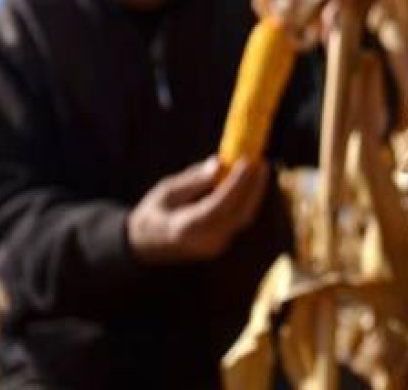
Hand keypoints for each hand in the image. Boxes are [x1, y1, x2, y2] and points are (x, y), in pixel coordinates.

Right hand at [126, 157, 268, 263]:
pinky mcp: (222, 243)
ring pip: (243, 218)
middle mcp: (205, 241)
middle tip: (261, 161)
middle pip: (239, 214)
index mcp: (186, 228)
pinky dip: (248, 200)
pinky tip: (252, 181)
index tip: (246, 161)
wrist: (146, 246)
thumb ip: (194, 180)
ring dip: (255, 192)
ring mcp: (215, 245)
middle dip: (254, 186)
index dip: (236, 183)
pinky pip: (240, 219)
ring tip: (260, 167)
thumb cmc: (153, 214)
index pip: (219, 206)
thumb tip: (220, 164)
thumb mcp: (166, 192)